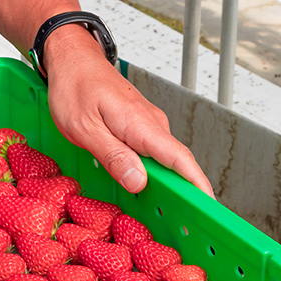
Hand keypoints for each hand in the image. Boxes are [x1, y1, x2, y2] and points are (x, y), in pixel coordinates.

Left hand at [43, 25, 214, 197]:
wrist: (71, 57)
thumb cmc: (73, 87)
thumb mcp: (84, 128)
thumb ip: (113, 156)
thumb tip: (139, 181)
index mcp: (140, 124)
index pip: (180, 158)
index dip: (197, 184)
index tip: (208, 206)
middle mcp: (151, 123)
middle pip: (176, 163)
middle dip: (184, 192)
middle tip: (182, 222)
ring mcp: (146, 124)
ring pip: (162, 158)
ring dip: (165, 183)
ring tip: (163, 211)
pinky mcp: (138, 125)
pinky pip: (151, 152)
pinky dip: (150, 170)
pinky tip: (141, 185)